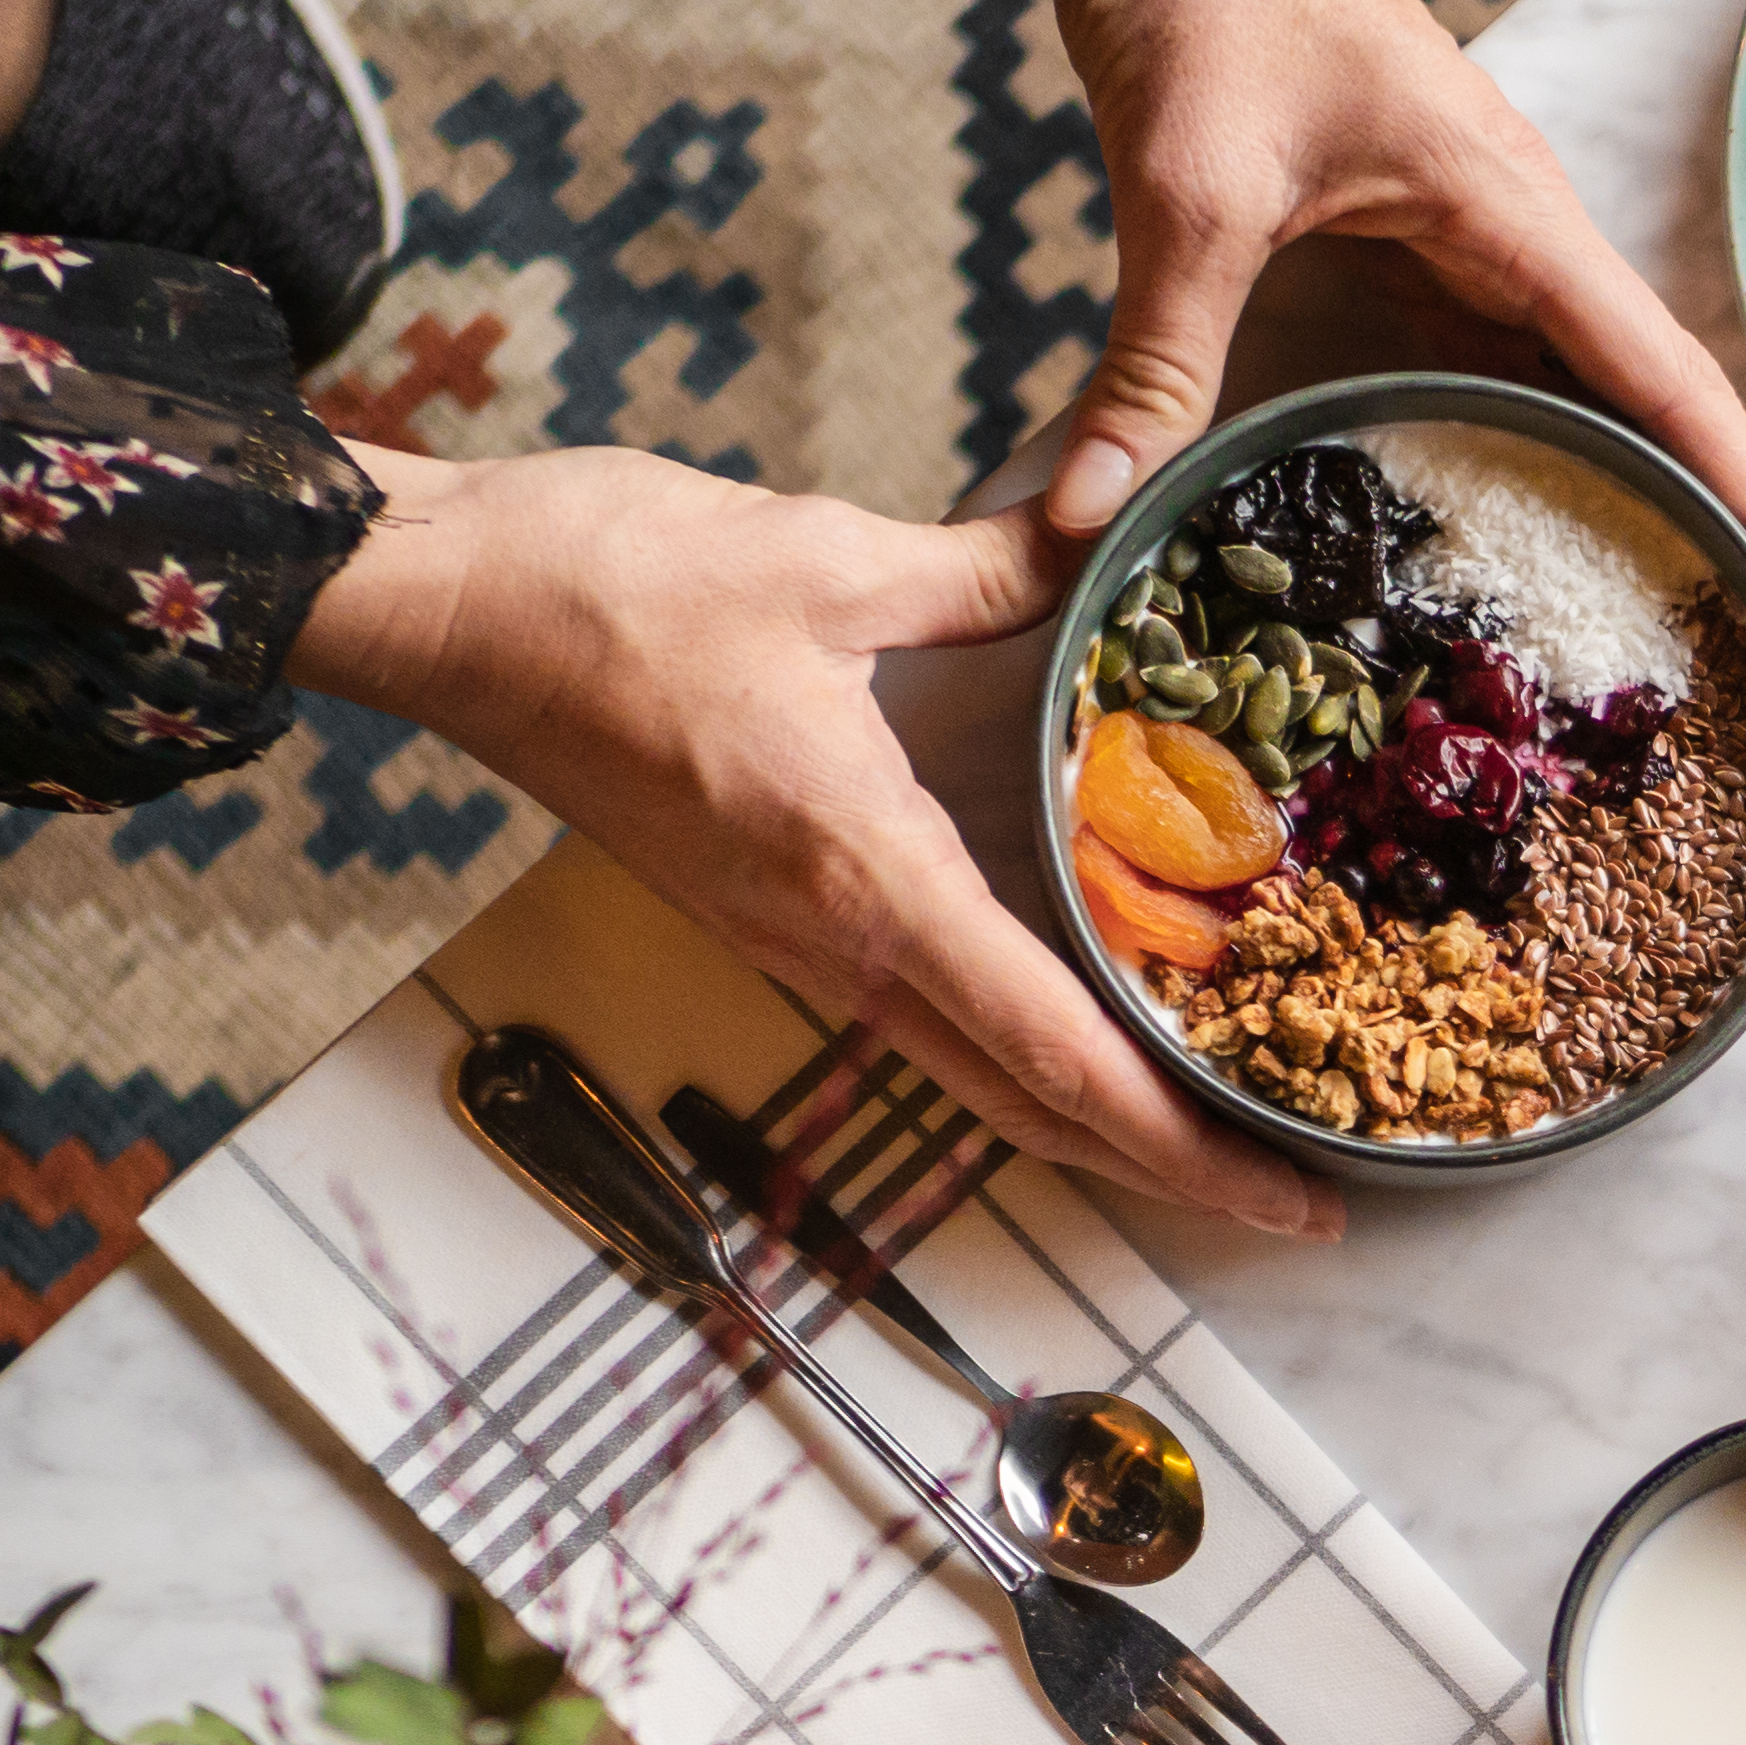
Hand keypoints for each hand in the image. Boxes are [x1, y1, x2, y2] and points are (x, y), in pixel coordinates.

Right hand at [297, 443, 1336, 1239]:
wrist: (441, 613)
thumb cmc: (607, 585)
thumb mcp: (826, 557)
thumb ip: (989, 568)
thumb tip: (1096, 536)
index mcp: (869, 878)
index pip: (1057, 1051)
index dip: (1185, 1142)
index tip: (1290, 1198)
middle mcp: (837, 946)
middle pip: (1035, 1108)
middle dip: (1175, 1171)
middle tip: (1304, 1208)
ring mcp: (796, 946)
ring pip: (978, 1083)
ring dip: (1102, 1130)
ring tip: (1222, 1146)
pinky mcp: (770, 921)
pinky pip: (926, 1026)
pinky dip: (1027, 1062)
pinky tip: (1089, 1045)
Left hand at [1040, 0, 1745, 668]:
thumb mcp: (1184, 185)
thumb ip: (1155, 355)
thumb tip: (1093, 514)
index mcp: (1513, 215)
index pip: (1673, 387)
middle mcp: (1523, 237)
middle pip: (1667, 410)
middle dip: (1740, 539)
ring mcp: (1478, 245)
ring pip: (1599, 398)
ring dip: (1660, 508)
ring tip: (1701, 645)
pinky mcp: (1422, 251)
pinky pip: (1512, 377)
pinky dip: (1551, 464)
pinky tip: (1544, 550)